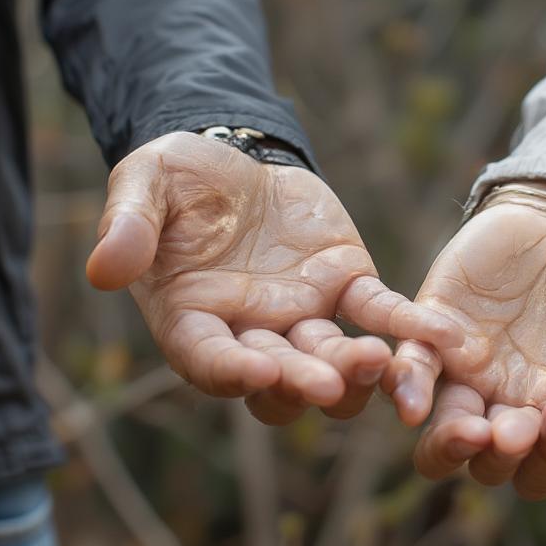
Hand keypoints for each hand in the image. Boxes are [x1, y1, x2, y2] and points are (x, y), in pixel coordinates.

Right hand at [86, 132, 460, 422]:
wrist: (232, 160)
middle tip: (327, 385)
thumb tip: (102, 270)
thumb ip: (129, 227)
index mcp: (194, 322)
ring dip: (359, 373)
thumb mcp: (144, 187)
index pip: (208, 360)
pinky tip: (443, 337)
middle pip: (278, 375)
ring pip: (335, 361)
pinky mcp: (350, 290)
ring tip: (383, 365)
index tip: (256, 371)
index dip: (230, 371)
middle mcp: (252, 334)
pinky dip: (410, 327)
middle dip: (302, 382)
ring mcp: (305, 318)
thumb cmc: (176, 180)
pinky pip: (381, 315)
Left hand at [385, 201, 545, 498]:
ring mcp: (464, 372)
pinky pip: (412, 364)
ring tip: (462, 427)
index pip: (544, 468)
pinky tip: (426, 358)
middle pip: (485, 463)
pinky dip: (412, 371)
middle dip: (494, 455)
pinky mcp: (430, 329)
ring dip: (444, 439)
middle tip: (507, 431)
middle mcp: (505, 405)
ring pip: (438, 431)